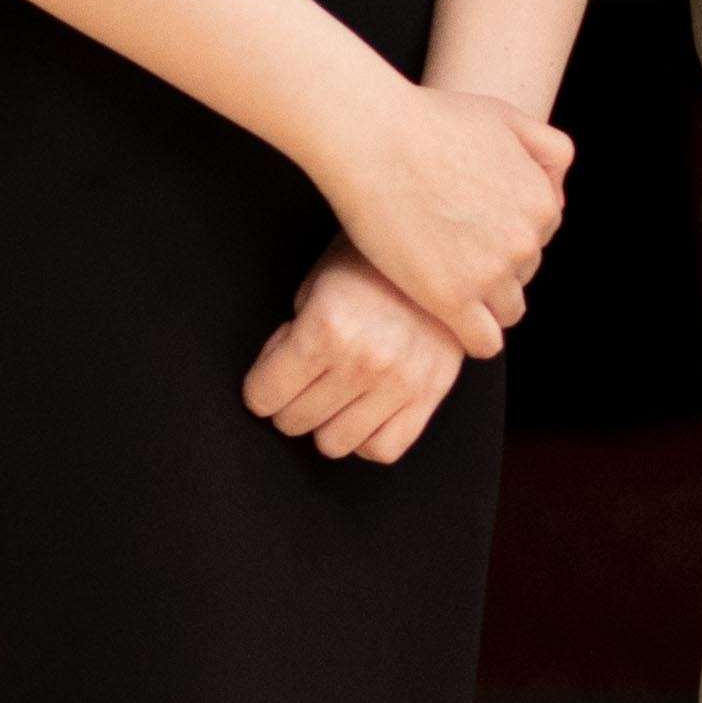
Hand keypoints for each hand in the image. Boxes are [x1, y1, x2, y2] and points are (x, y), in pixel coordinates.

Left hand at [243, 244, 464, 462]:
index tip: (271, 376)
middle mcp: (363, 361)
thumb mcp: (316, 283)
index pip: (263, 395)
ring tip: (336, 394)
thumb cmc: (371, 264)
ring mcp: (400, 382)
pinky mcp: (430, 395)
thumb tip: (282, 376)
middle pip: (293, 421)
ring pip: (334, 443)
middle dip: (287, 403)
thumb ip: (295, 335)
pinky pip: (384, 449)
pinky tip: (364, 412)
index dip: (260, 385)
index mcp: (326, 327)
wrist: (441, 253)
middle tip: (305, 378)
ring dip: (325, 424)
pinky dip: (366, 439)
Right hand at [314, 77, 571, 357]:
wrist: (373, 136)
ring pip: (508, 310)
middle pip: (523, 272)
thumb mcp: (507, 116)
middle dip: (495, 264)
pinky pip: (485, 342)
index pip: (540, 236)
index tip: (472, 223)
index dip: (506, 231)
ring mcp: (489, 274)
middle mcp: (524, 242)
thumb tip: (559, 193)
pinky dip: (475, 337)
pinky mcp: (451, 300)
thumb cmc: (430, 119)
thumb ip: (548, 150)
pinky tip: (450, 318)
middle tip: (450, 246)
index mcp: (543, 203)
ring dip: (485, 301)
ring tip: (447, 281)